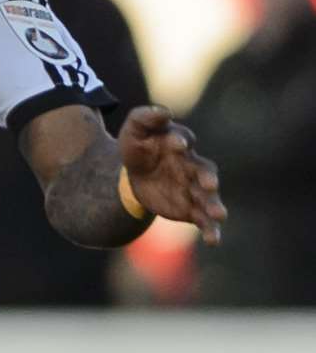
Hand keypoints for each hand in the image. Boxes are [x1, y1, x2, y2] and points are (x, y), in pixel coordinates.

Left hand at [119, 105, 226, 245]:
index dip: (179, 142)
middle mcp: (191, 166)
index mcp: (178, 144)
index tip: (178, 144)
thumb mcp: (134, 130)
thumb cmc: (138, 146)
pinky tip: (214, 241)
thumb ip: (145, 117)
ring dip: (214, 205)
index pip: (182, 140)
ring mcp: (193, 188)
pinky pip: (203, 220)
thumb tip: (164, 111)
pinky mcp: (191, 207)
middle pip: (204, 171)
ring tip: (219, 215)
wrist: (133, 174)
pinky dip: (211, 230)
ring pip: (208, 197)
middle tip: (209, 183)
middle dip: (207, 177)